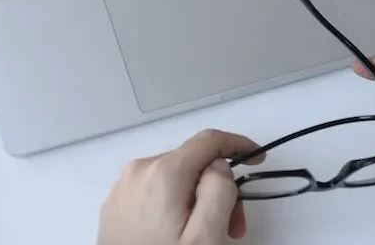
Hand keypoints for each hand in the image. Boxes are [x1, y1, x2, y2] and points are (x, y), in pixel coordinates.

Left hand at [97, 129, 264, 244]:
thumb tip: (219, 164)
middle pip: (192, 162)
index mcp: (163, 172)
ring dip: (197, 199)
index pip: (208, 140)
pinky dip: (173, 204)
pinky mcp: (116, 203)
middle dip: (219, 188)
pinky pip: (153, 190)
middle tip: (233, 228)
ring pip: (173, 177)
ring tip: (205, 237)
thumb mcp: (205, 237)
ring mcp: (124, 185)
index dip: (238, 144)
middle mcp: (139, 168)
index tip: (259, 159)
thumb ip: (219, 192)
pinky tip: (178, 235)